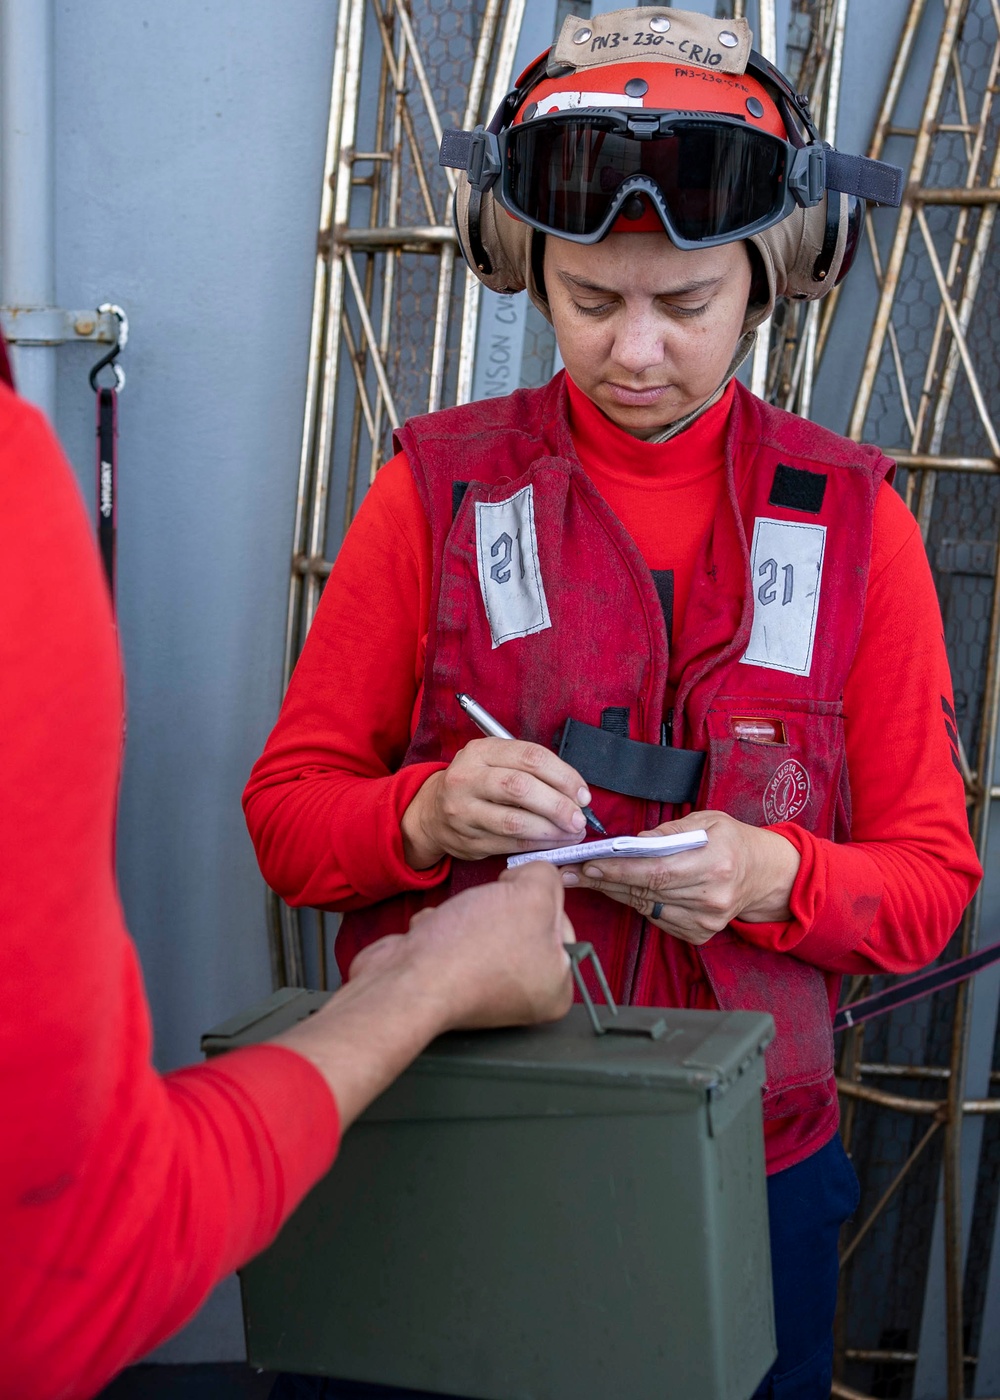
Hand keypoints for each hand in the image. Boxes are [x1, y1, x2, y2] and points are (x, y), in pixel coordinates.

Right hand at [273, 863, 574, 1130]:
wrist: (406, 981)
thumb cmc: (474, 946)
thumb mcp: (531, 894)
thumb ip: (545, 875)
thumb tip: (536, 875)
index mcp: (556, 988)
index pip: (561, 923)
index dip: (537, 897)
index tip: (516, 894)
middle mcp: (525, 996)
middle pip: (520, 923)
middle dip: (495, 905)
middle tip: (486, 908)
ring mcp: (483, 992)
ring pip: (484, 926)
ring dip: (465, 913)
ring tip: (454, 924)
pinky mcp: (447, 983)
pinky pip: (454, 939)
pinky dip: (441, 930)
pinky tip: (433, 936)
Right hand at [400, 737, 592, 867]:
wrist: (432, 813)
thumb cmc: (477, 783)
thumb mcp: (496, 762)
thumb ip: (531, 770)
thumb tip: (576, 794)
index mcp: (481, 751)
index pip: (530, 757)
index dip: (563, 776)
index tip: (582, 794)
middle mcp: (467, 778)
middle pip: (521, 788)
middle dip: (558, 805)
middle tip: (579, 818)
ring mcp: (464, 811)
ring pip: (515, 822)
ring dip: (551, 830)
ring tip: (572, 833)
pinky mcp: (468, 839)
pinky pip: (510, 845)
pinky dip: (539, 846)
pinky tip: (555, 843)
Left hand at [560, 811, 800, 946]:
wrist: (764, 875)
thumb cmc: (732, 841)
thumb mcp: (708, 820)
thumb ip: (670, 831)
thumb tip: (632, 843)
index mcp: (716, 863)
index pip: (657, 871)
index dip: (619, 870)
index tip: (589, 863)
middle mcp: (712, 897)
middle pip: (646, 891)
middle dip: (604, 880)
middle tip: (570, 871)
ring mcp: (706, 921)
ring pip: (646, 907)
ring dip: (613, 892)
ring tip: (585, 878)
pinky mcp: (699, 935)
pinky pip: (656, 918)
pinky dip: (635, 903)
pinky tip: (617, 889)